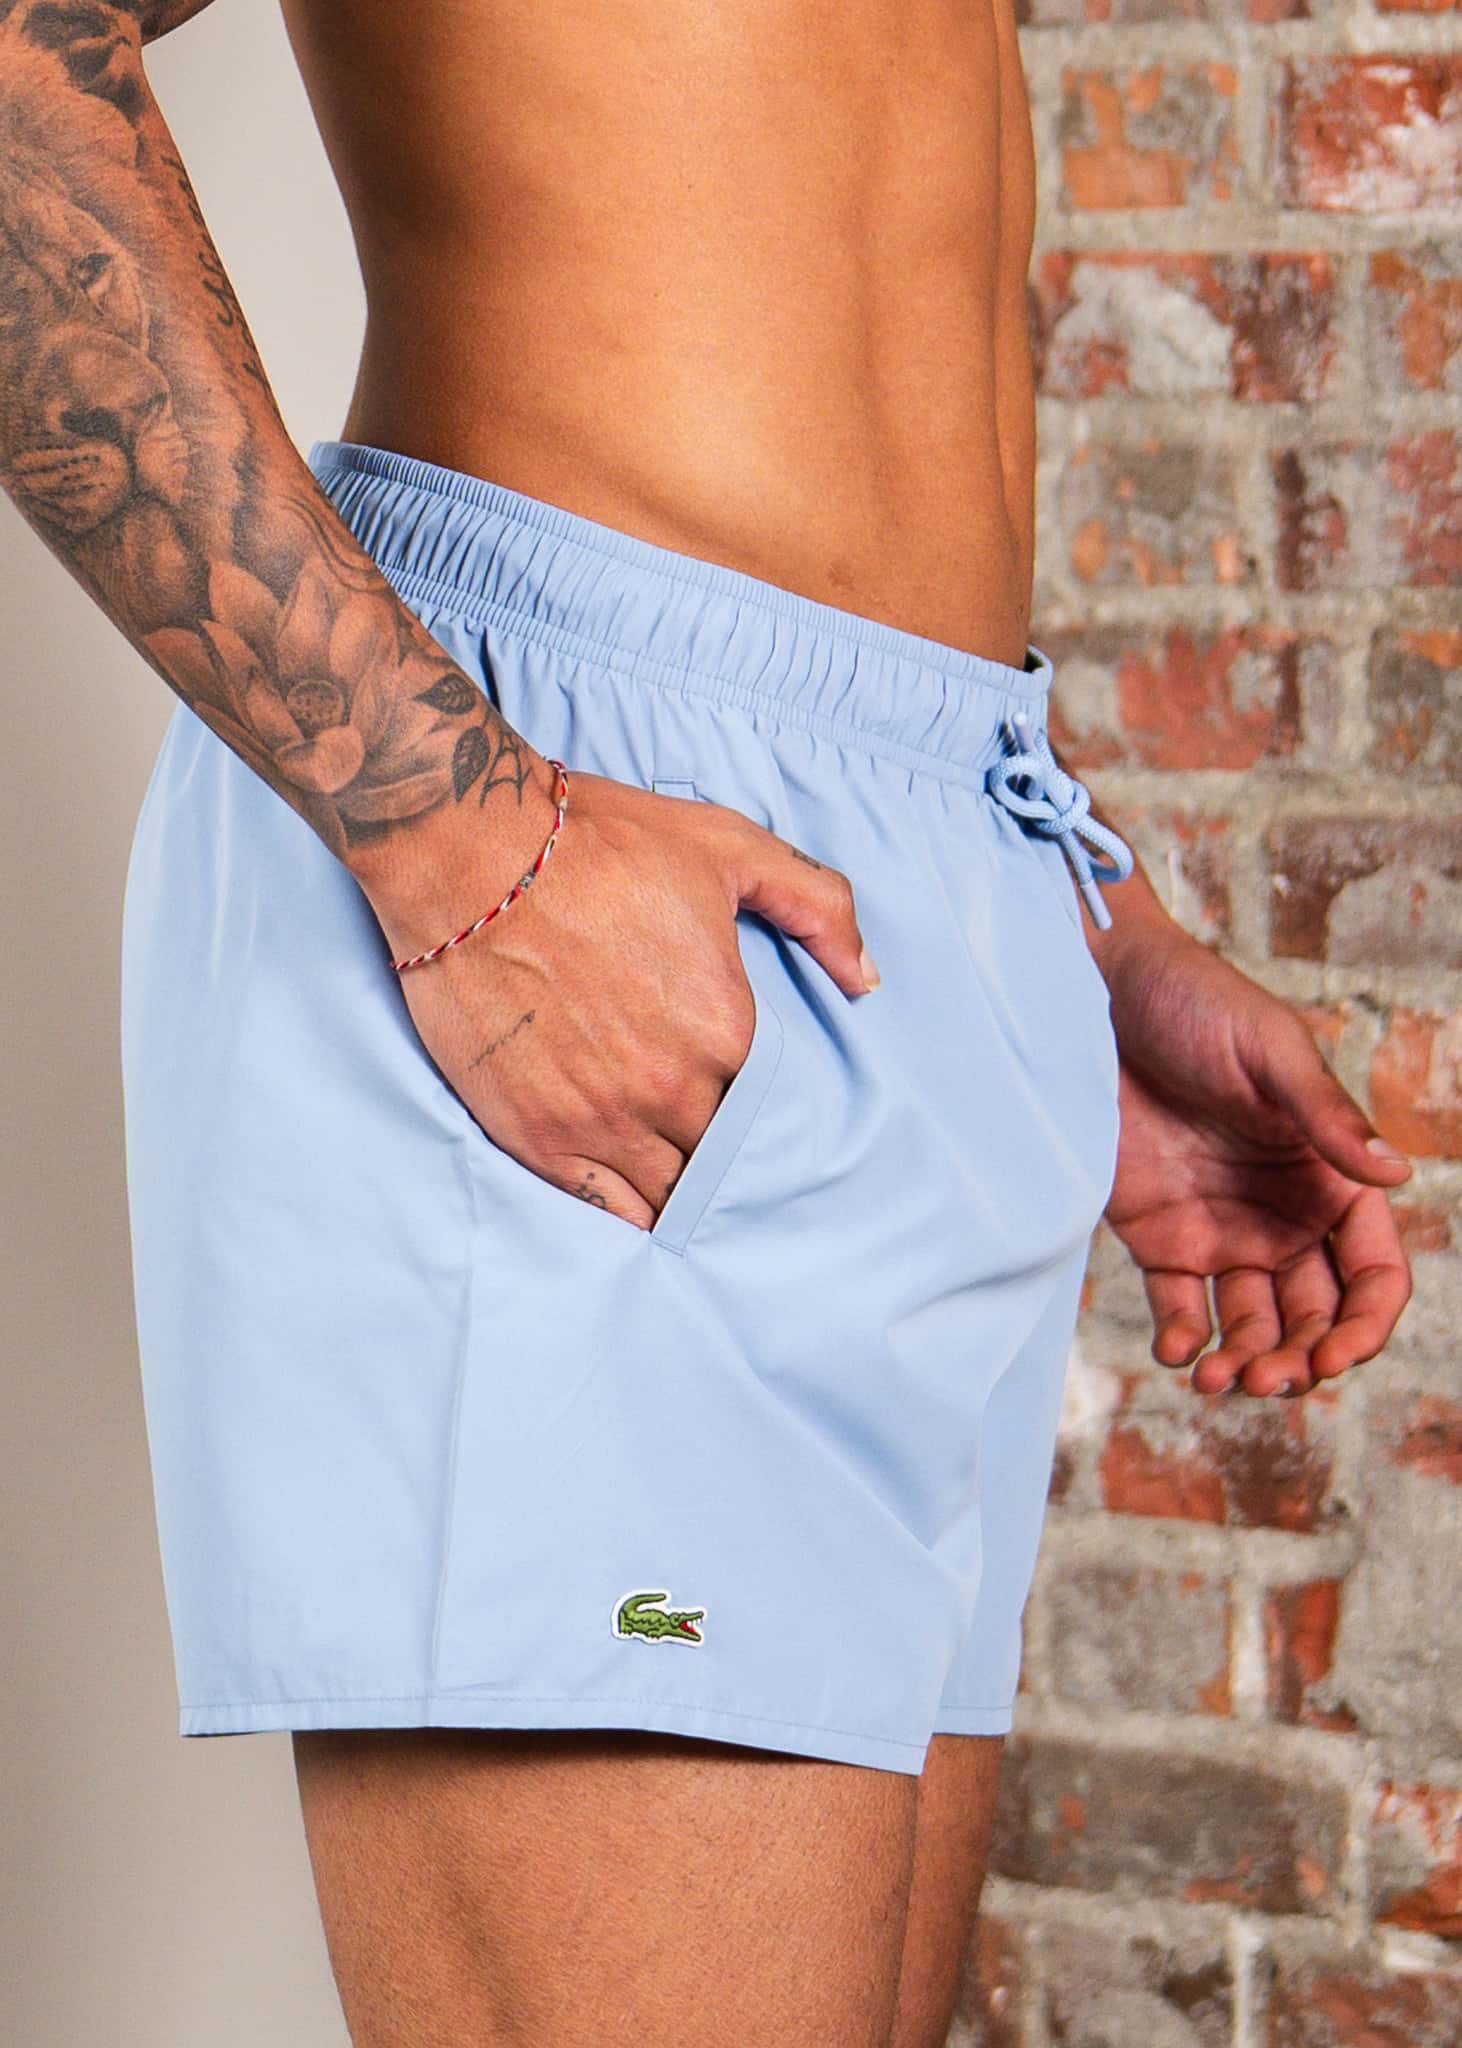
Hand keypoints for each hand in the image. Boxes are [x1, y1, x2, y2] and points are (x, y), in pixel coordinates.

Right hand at [363, 764, 877, 1228]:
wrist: (470, 852)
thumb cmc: (599, 842)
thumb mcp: (728, 846)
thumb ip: (817, 905)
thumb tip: (865, 980)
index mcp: (728, 1029)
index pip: (774, 1107)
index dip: (771, 1111)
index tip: (760, 1105)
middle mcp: (673, 1088)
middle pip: (724, 1156)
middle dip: (728, 1152)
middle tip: (723, 1144)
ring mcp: (603, 1120)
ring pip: (671, 1192)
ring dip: (683, 1187)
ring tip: (688, 1180)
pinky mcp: (538, 1137)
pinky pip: (605, 1209)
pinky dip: (630, 1214)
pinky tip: (642, 1206)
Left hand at [1098, 922, 1412, 1397]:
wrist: (1094, 997)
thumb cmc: (1194, 1004)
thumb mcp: (1269, 1050)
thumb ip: (1326, 1117)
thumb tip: (1398, 1173)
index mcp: (1329, 1177)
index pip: (1371, 1274)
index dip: (1364, 1326)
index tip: (1333, 1356)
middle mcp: (1283, 1215)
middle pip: (1314, 1316)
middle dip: (1300, 1360)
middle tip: (1265, 1379)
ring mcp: (1220, 1230)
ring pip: (1252, 1326)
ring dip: (1247, 1364)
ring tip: (1221, 1379)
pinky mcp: (1158, 1237)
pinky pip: (1182, 1309)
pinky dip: (1186, 1342)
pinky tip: (1179, 1352)